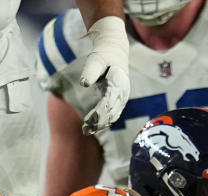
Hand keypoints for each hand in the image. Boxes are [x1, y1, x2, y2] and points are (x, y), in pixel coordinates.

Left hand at [79, 16, 130, 134]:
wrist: (115, 52)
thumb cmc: (104, 56)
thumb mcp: (96, 60)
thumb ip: (91, 71)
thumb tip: (84, 83)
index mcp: (118, 83)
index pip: (110, 102)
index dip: (100, 113)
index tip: (89, 120)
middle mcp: (122, 92)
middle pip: (112, 111)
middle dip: (99, 122)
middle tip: (85, 130)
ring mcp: (122, 98)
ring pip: (113, 115)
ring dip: (100, 124)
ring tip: (86, 130)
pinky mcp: (118, 101)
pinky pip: (112, 114)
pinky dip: (103, 121)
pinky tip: (92, 126)